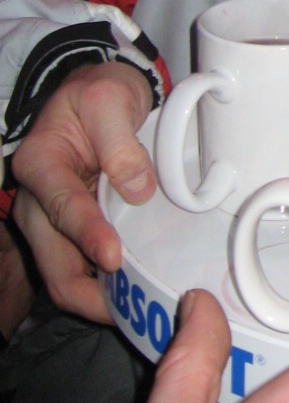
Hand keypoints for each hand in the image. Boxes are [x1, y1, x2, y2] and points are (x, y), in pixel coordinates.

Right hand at [11, 62, 155, 319]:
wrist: (97, 93)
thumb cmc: (100, 93)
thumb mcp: (110, 98)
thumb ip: (120, 143)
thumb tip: (137, 190)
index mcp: (40, 164)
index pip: (62, 207)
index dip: (87, 235)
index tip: (113, 258)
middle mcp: (36, 201)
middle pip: (53, 262)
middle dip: (88, 293)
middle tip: (130, 309)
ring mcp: (52, 221)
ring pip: (64, 274)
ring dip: (97, 296)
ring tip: (137, 310)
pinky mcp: (72, 230)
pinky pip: (81, 267)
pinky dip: (104, 286)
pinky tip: (134, 295)